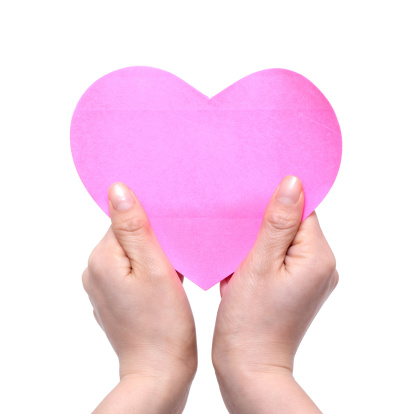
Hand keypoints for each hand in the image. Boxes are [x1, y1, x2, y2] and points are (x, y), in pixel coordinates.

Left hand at [82, 183, 196, 413]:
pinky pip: (130, 272)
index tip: (172, 226)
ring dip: (152, 253)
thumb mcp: (155, 268)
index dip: (150, 218)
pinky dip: (148, 269)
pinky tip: (167, 279)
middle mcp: (94, 271)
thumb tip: (117, 189)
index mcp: (101, 259)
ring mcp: (102, 288)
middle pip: (125, 235)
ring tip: (174, 264)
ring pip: (130, 253)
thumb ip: (135, 227)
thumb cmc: (163, 323)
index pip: (123, 219)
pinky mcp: (114, 299)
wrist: (160, 371)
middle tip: (178, 247)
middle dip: (152, 236)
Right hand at [212, 176, 337, 412]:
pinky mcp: (297, 288)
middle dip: (265, 225)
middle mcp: (322, 266)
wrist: (248, 366)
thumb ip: (277, 222)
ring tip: (239, 256)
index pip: (303, 210)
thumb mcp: (260, 264)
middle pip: (294, 225)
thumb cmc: (250, 319)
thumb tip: (293, 183)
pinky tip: (242, 268)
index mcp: (318, 257)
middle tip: (239, 231)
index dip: (277, 202)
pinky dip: (260, 257)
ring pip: (284, 242)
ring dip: (260, 242)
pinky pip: (280, 259)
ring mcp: (310, 279)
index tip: (251, 203)